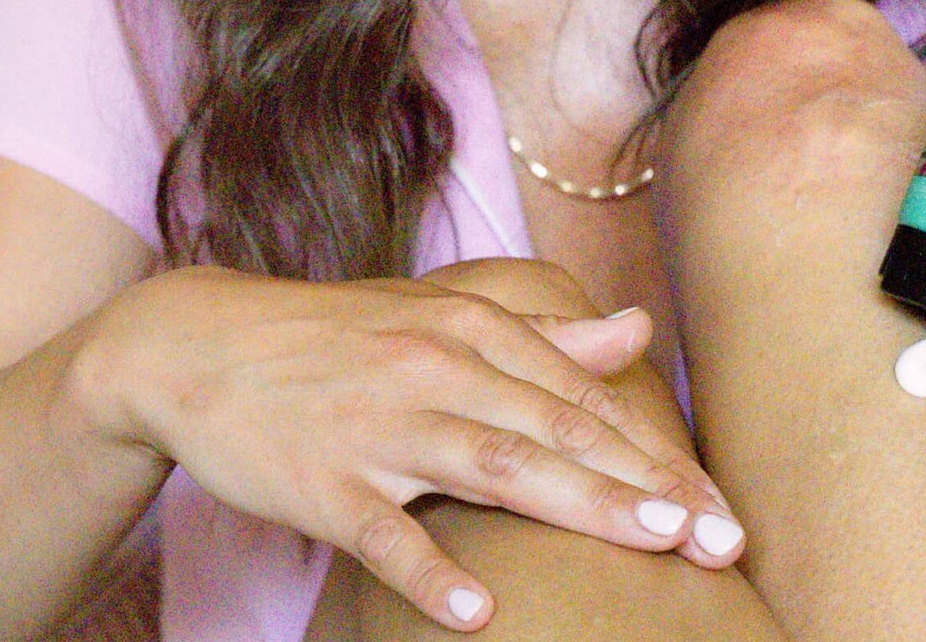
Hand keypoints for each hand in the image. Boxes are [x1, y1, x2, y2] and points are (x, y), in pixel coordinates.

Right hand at [68, 265, 740, 630]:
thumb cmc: (340, 334)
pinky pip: (381, 530)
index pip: (582, 396)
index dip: (655, 450)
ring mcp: (379, 421)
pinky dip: (428, 568)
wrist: (206, 342)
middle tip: (719, 537)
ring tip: (653, 544)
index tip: (717, 503)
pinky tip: (478, 610)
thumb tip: (635, 329)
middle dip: (645, 485)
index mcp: (470, 328)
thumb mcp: (442, 314)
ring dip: (578, 503)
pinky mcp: (322, 477)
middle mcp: (436, 366)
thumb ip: (542, 330)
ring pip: (491, 464)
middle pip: (555, 429)